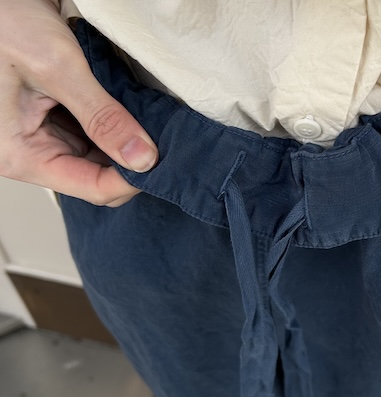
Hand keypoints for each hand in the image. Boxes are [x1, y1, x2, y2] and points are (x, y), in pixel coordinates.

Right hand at [0, 0, 156, 205]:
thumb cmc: (5, 22)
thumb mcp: (58, 68)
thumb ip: (102, 116)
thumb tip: (141, 157)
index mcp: (20, 154)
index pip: (92, 188)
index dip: (132, 179)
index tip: (162, 161)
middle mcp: (31, 151)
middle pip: (99, 176)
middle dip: (131, 160)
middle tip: (161, 139)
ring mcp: (44, 136)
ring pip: (101, 156)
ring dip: (126, 142)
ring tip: (147, 122)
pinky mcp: (56, 119)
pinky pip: (95, 135)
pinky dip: (116, 126)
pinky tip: (130, 111)